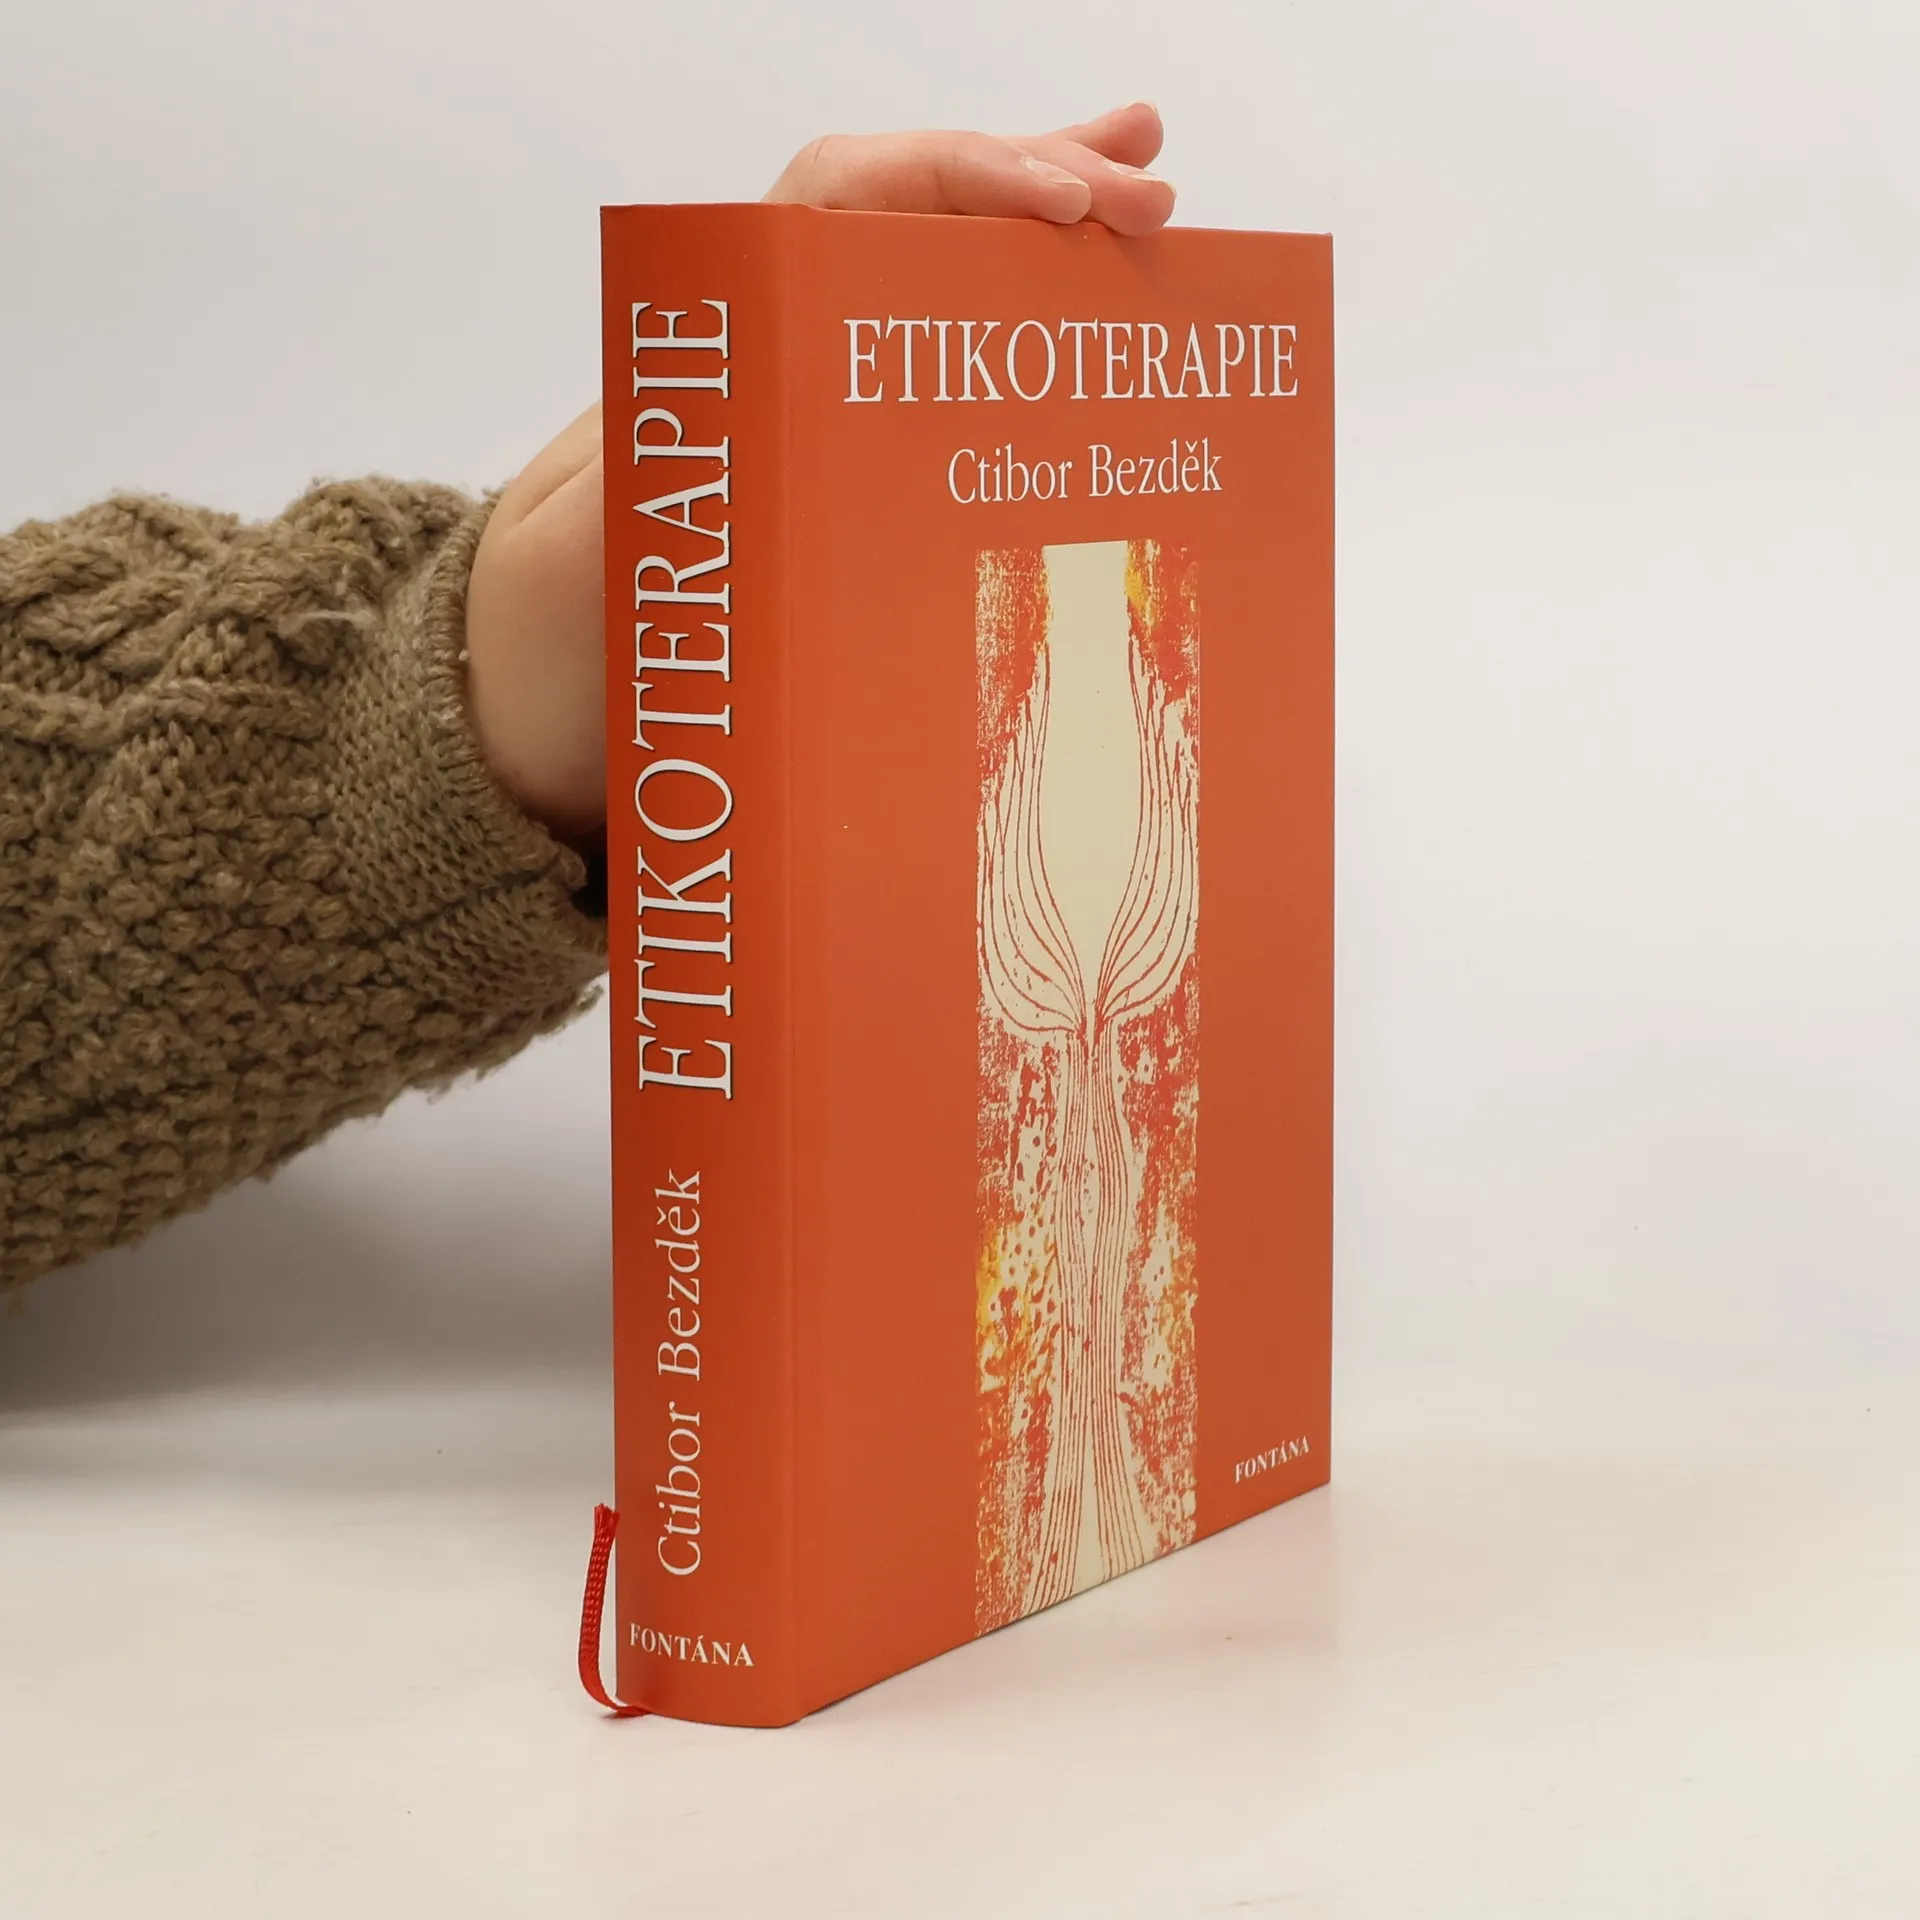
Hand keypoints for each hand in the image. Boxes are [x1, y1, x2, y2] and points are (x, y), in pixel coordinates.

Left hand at [464, 105, 1176, 843]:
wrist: (508, 724)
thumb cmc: (534, 649)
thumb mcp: (576, 571)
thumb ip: (649, 499)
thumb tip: (756, 455)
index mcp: (707, 345)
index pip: (843, 200)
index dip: (957, 183)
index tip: (1062, 204)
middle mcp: (765, 358)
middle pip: (910, 222)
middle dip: (1034, 190)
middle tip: (1151, 200)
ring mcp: (805, 416)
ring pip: (932, 290)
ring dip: (1042, 240)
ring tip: (1151, 193)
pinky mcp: (831, 487)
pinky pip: (935, 395)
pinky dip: (1016, 357)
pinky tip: (1085, 346)